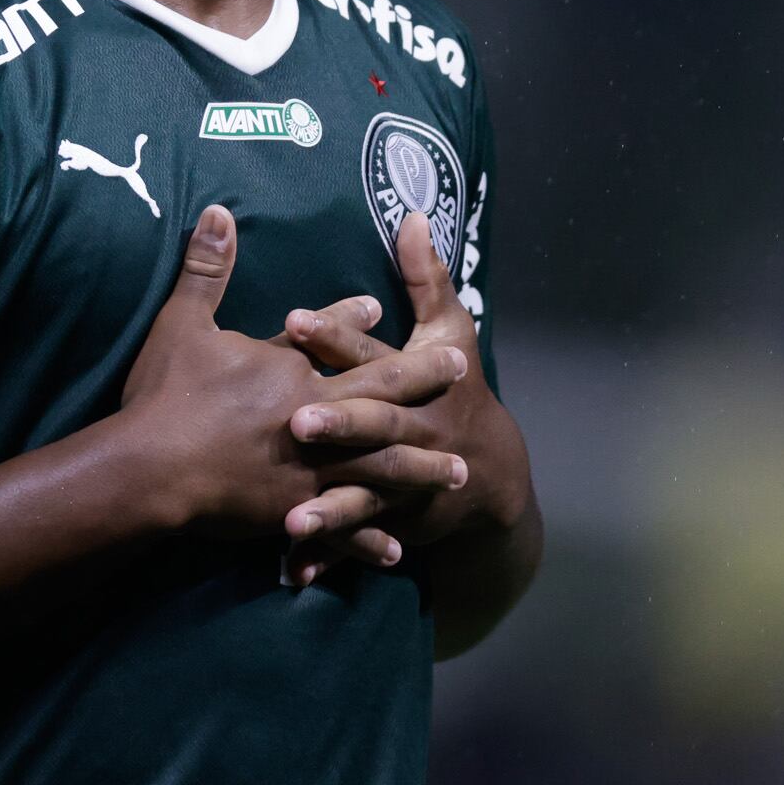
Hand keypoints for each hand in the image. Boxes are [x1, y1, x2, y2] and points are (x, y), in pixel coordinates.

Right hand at [120, 206, 467, 575]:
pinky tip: (395, 549)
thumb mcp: (185, 322)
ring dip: (419, 470)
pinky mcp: (293, 512)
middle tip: (463, 375)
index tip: (383, 307)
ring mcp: (309, 470)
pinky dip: (369, 538)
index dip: (360, 323)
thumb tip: (217, 210)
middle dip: (424, 385)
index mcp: (294, 372)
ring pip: (379, 469)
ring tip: (455, 473)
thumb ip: (208, 268)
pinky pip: (343, 527)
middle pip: (382, 400)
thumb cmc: (168, 396)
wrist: (150, 470)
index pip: (337, 340)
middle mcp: (315, 419)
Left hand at [276, 212, 515, 578]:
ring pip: (365, 494)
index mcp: (415, 382)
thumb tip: (412, 214)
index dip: (337, 337)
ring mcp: (405, 482)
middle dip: (340, 423)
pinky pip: (359, 540)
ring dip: (331, 508)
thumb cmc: (460, 388)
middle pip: (375, 426)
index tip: (293, 319)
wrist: (493, 473)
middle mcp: (413, 432)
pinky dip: (331, 555)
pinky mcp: (395, 519)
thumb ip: (425, 276)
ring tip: (290, 519)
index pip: (373, 354)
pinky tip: (294, 569)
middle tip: (296, 418)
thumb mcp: (451, 331)